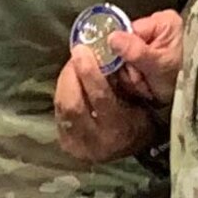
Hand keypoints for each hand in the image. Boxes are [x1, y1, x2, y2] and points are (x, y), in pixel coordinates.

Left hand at [54, 41, 160, 163]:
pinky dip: (62, 92)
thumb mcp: (139, 100)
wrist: (130, 148)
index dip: (88, 71)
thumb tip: (102, 50)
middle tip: (76, 54)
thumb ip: (123, 79)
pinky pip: (58, 112)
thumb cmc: (139, 118)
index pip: (99, 97)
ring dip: (65, 81)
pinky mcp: (67, 144)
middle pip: (73, 103)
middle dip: (70, 74)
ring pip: (62, 106)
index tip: (82, 49)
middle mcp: (96, 141)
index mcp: (119, 129)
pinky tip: (69, 82)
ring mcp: (78, 145)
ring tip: (73, 65)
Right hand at [105, 9, 184, 106]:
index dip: (125, 53)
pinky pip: (130, 64)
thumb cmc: (181, 80)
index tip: (135, 70)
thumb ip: (135, 51)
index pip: (128, 31)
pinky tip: (146, 84)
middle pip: (125, 45)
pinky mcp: (149, 53)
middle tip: (144, 80)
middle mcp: (158, 26)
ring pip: (126, 57)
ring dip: (133, 75)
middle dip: (131, 68)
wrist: (191, 99)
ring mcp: (153, 40)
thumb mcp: (158, 66)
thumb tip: (113, 37)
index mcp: (164, 21)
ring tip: (148, 84)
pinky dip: (136, 77)